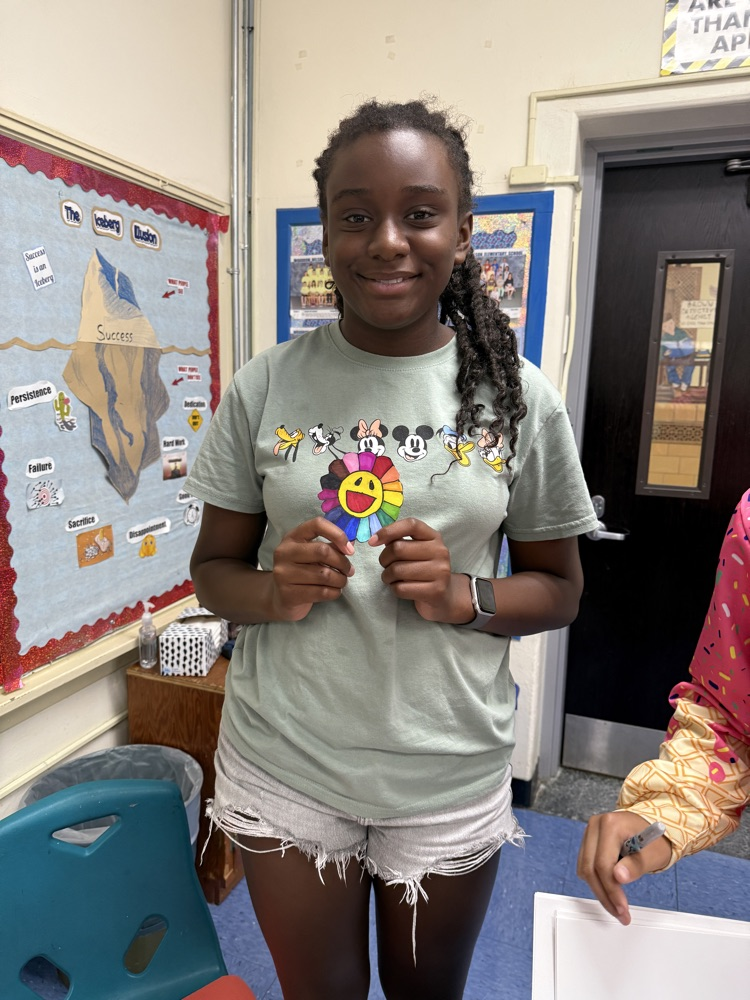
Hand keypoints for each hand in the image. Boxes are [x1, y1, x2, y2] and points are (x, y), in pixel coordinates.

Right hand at [271, 516, 354, 620]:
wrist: (282, 598)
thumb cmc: (302, 571)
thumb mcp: (312, 554)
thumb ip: (330, 547)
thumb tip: (351, 546)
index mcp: (292, 537)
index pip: (317, 524)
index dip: (338, 534)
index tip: (350, 550)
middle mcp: (284, 552)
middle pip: (323, 551)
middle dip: (342, 562)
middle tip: (349, 570)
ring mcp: (283, 574)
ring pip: (324, 575)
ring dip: (340, 580)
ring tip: (342, 581)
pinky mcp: (288, 594)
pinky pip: (321, 592)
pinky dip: (334, 592)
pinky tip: (334, 591)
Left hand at [368, 517, 468, 622]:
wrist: (444, 596)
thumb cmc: (422, 569)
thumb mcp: (415, 551)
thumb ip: (399, 541)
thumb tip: (376, 539)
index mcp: (434, 537)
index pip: (411, 525)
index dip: (389, 530)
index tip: (373, 541)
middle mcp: (440, 551)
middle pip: (398, 548)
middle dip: (384, 559)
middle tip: (386, 565)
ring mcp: (440, 572)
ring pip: (397, 570)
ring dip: (387, 576)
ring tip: (391, 578)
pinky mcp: (436, 591)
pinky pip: (401, 588)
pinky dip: (394, 589)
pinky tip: (400, 588)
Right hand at [577, 810, 671, 924]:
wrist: (652, 827)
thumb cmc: (655, 839)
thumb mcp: (652, 854)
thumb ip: (635, 866)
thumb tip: (618, 877)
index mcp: (611, 824)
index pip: (603, 863)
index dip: (611, 890)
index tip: (622, 908)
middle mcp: (596, 825)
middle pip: (589, 867)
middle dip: (604, 895)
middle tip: (619, 913)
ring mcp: (590, 832)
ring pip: (584, 869)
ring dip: (599, 891)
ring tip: (617, 906)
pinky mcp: (588, 841)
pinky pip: (585, 866)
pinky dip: (597, 881)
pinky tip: (611, 890)